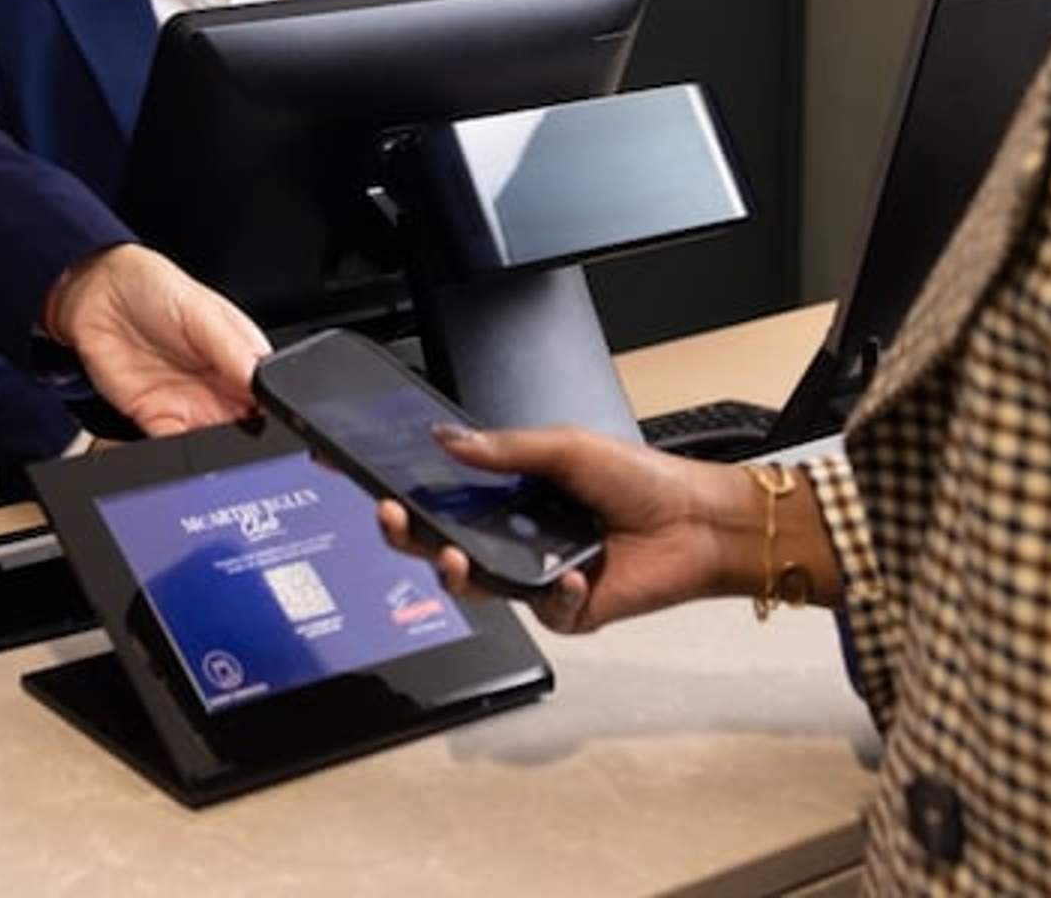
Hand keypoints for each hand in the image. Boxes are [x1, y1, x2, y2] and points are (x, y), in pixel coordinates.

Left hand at [47, 243, 269, 435]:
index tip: (267, 418)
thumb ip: (233, 348)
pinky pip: (172, 449)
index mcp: (241, 358)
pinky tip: (180, 452)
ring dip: (214, 453)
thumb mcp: (202, 310)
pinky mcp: (156, 418)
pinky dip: (176, 458)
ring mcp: (189, 405)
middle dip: (246, 441)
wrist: (97, 294)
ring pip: (212, 444)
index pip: (267, 394)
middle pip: (245, 428)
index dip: (273, 411)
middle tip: (237, 434)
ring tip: (208, 439)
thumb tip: (263, 380)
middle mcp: (219, 386)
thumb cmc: (154, 288)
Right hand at [379, 424, 758, 635]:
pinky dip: (555, 591)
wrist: (697, 521)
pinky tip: (574, 572)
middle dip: (407, 536)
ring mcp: (535, 576)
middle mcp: (512, 537)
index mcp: (506, 494)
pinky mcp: (566, 611)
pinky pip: (542, 609)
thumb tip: (444, 438)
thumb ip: (505, 449)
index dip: (397, 488)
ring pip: (478, 585)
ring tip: (455, 558)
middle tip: (392, 519)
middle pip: (441, 544)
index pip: (439, 494)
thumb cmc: (637, 478)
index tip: (353, 471)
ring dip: (458, 572)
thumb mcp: (566, 446)